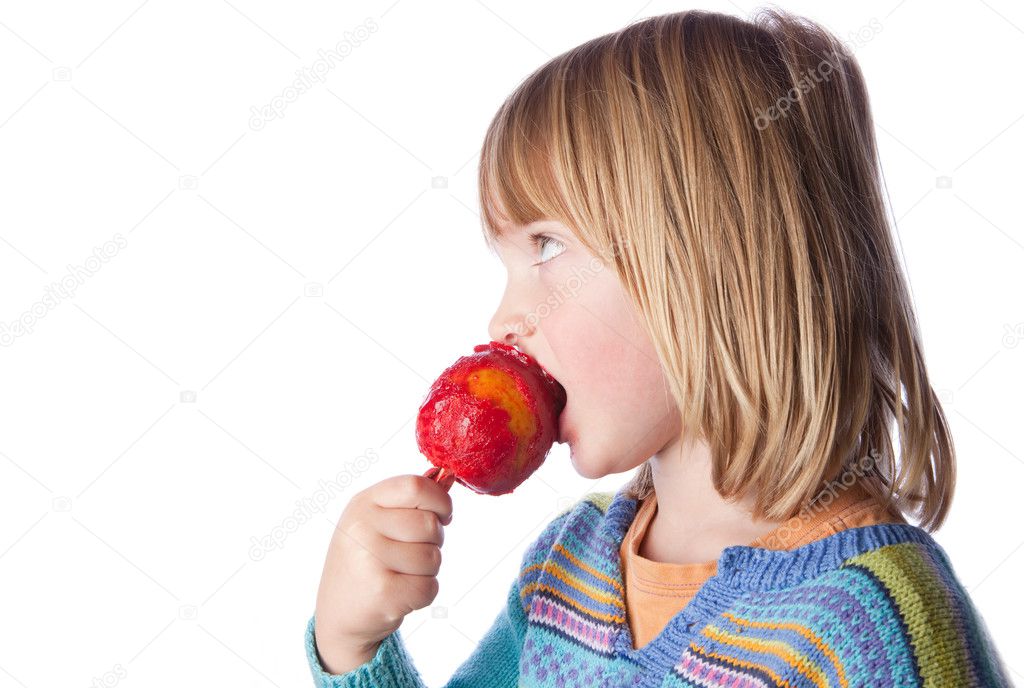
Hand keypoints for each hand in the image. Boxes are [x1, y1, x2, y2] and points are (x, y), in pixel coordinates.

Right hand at [314, 474, 452, 673]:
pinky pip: (429, 587)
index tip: (443, 515)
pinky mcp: (382, 593)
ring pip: (433, 558)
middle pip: (430, 524)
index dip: (440, 500)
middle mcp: (362, 528)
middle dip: (435, 541)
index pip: (415, 486)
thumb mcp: (377, 520)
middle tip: (412, 551)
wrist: (337, 614)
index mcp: (363, 503)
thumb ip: (411, 499)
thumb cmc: (365, 560)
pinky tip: (400, 593)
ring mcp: (370, 560)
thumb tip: (447, 475)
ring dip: (428, 570)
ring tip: (400, 574)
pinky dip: (423, 593)